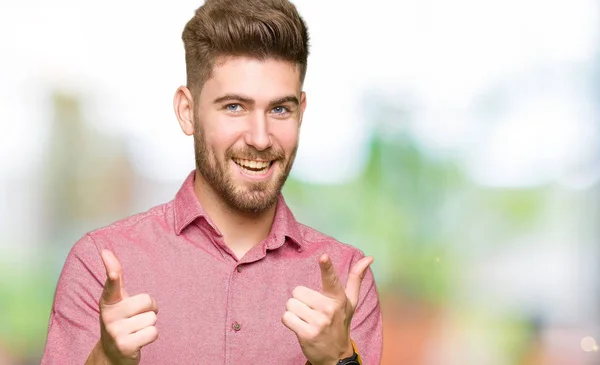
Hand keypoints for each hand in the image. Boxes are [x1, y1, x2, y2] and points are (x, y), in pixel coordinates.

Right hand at [98, 250, 158, 364]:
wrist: (111, 354)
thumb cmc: (120, 320)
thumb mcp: (116, 300)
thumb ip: (115, 277)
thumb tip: (106, 250)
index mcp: (108, 301)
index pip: (111, 283)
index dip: (112, 270)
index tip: (107, 255)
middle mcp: (108, 316)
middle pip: (147, 301)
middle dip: (150, 308)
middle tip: (138, 316)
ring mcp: (116, 332)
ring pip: (152, 318)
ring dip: (149, 324)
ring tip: (136, 329)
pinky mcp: (125, 346)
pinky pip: (153, 332)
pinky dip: (150, 336)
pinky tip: (139, 339)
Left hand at [282, 254, 372, 364]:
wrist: (336, 356)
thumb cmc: (340, 323)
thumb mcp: (350, 302)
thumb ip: (356, 278)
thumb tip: (369, 258)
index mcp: (339, 299)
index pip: (331, 279)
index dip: (327, 267)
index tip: (324, 257)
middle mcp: (329, 309)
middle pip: (298, 291)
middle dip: (301, 300)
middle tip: (312, 311)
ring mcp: (318, 322)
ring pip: (290, 304)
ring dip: (295, 312)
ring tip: (307, 320)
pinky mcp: (306, 334)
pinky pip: (286, 317)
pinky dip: (290, 322)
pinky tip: (301, 327)